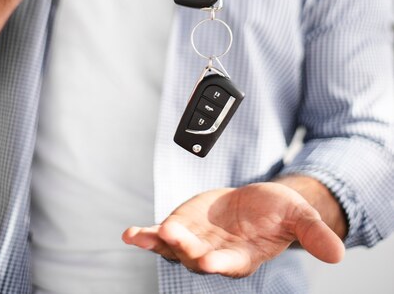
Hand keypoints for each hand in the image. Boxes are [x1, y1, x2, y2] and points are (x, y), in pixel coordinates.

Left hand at [122, 183, 344, 277]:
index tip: (209, 262)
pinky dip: (146, 235)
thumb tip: (338, 254)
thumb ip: (313, 234)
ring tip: (141, 234)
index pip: (232, 265)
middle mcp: (216, 254)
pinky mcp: (182, 228)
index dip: (221, 264)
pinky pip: (161, 235)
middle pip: (197, 257)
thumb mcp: (297, 217)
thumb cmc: (277, 212)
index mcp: (245, 257)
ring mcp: (196, 242)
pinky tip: (131, 233)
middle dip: (184, 249)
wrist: (257, 204)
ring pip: (174, 248)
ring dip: (158, 242)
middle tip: (173, 236)